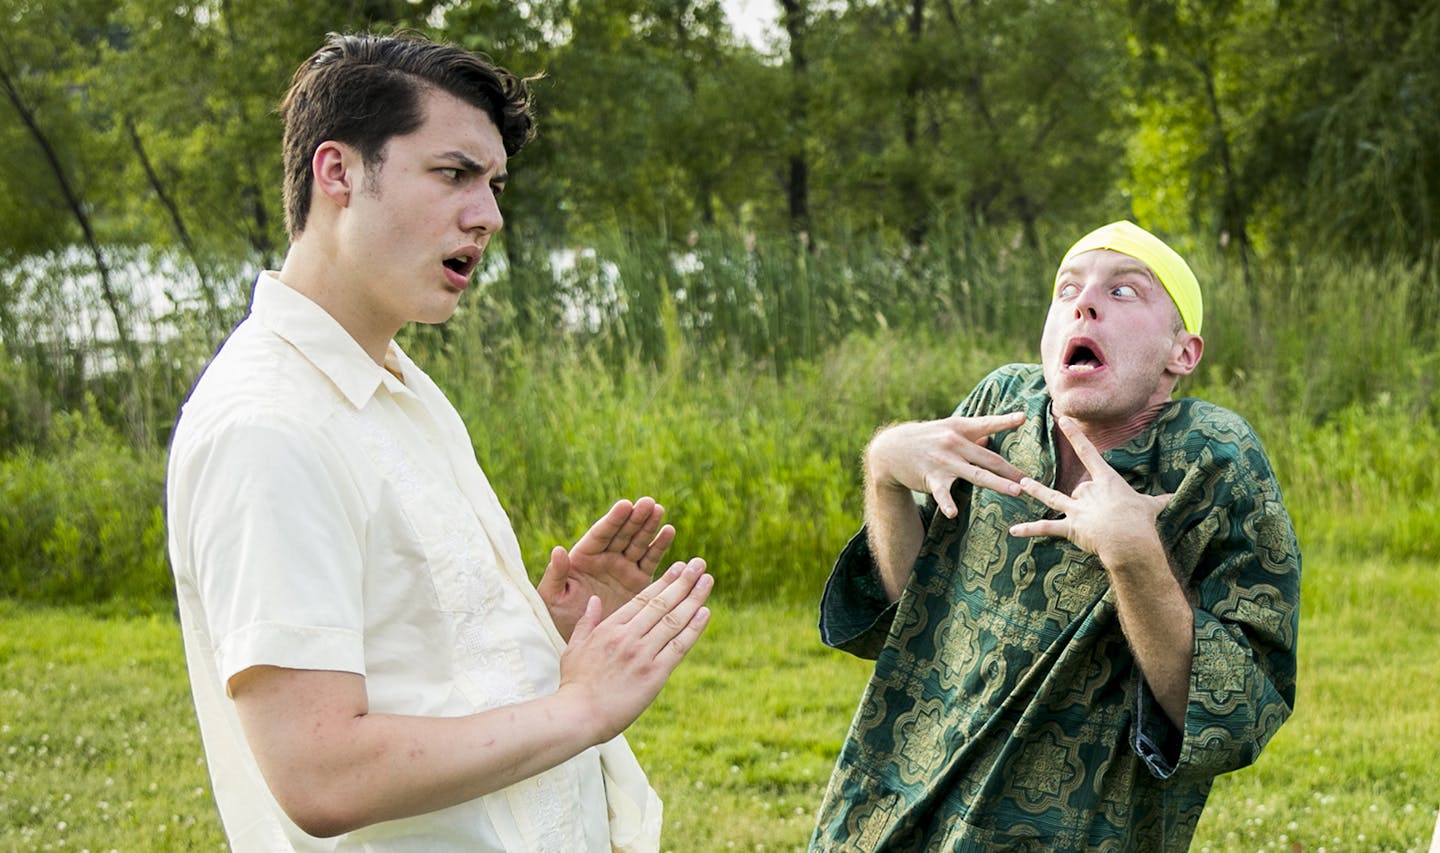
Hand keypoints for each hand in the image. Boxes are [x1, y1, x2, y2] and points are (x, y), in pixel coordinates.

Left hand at [539, 498, 675, 638]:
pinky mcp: (639, 580)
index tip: (625, 505)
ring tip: (659, 510)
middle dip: (634, 518)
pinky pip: (650, 560)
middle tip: (647, 503)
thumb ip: (555, 575)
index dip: (612, 520)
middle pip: (621, 533)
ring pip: (638, 542)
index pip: (600, 535)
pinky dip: (659, 546)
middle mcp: (605, 558)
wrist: (582, 644)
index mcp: (584, 557)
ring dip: (649, 526)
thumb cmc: (560, 619)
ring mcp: (623, 568)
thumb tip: (558, 550)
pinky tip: (668, 531)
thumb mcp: (552, 598)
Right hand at [559, 558, 712, 743]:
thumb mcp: (574, 647)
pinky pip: (679, 646)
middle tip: (699, 564)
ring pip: (674, 620)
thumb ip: (586, 622)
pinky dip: (694, 628)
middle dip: (684, 582)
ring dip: (694, 599)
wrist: (578, 715)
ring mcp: (643, 654)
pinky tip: (705, 612)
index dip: (664, 581)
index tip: (678, 568)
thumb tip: (594, 600)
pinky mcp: (655, 674)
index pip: (643, 599)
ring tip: (708, 581)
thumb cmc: (574, 684)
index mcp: (610, 628)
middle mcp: (629, 637)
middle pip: (662, 604)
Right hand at [867, 412, 1028, 517]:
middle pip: (990, 459)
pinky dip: (947, 503)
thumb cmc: (924, 438)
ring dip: (998, 483)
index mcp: (960, 429)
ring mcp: (943, 461)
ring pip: (976, 474)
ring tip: (1016, 492)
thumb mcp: (946, 429)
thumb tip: (994, 434)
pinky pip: (942, 493)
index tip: (1024, 417)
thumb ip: (972, 433)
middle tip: (1032, 481)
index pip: (987, 424)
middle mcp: (954, 444)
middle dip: (1012, 470)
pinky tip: (953, 513)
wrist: (890, 449)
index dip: (1005, 421)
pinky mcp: (930, 477)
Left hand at [1010, 417, 1170, 569]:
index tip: (1062, 419)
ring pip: (1053, 498)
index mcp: (1106, 480)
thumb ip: (1159, 500)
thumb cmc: (1141, 521)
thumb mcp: (1151, 506)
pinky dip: (1030, 530)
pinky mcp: (1070, 527)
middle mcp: (1088, 491)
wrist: (1130, 539)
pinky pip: (1046, 528)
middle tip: (1108, 518)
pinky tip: (1013, 531)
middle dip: (1090, 503)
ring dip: (1038, 491)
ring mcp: (1077, 509)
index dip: (1074, 435)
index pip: (1087, 452)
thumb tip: (1174, 496)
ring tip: (1023, 483)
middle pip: (1079, 489)